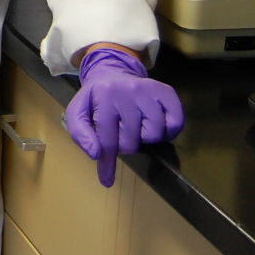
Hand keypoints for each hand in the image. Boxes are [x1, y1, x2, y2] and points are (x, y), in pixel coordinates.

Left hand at [65, 47, 183, 187]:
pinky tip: (156, 123)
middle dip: (126, 144)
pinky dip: (168, 131)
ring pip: (154, 135)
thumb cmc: (96, 100)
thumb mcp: (79, 112)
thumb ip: (80, 134)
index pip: (107, 138)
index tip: (107, 180)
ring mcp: (149, 89)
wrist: (113, 74)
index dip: (106, 162)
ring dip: (145, 137)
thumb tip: (96, 154)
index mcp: (104, 94)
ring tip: (137, 125)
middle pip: (132, 141)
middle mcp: (128, 89)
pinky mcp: (167, 92)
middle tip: (121, 130)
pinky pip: (175, 123)